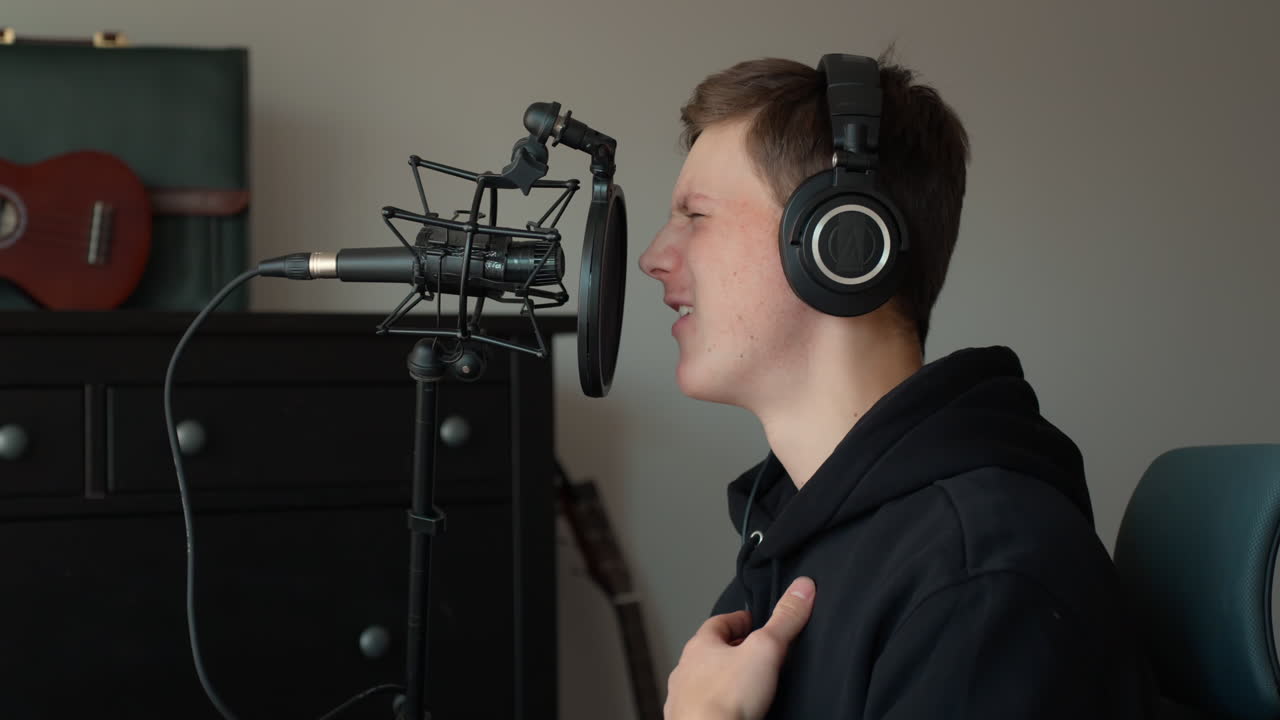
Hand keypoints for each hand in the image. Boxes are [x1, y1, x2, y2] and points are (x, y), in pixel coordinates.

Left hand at [665, 577, 815, 719]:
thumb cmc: (727, 698)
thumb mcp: (765, 650)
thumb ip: (784, 620)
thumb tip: (802, 588)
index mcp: (700, 646)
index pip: (718, 623)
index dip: (738, 621)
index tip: (753, 622)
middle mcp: (686, 670)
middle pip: (710, 652)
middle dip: (730, 651)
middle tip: (753, 654)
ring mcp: (683, 698)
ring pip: (704, 681)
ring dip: (721, 680)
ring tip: (744, 685)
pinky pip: (703, 707)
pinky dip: (717, 705)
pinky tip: (733, 710)